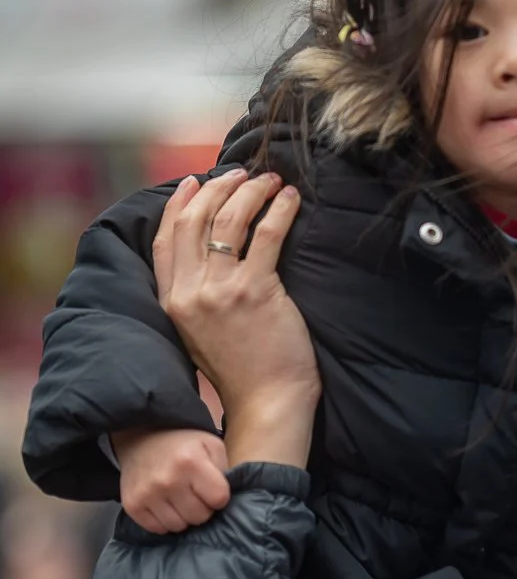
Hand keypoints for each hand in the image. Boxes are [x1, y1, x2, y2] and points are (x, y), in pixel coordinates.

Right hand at [113, 426, 232, 533]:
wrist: (141, 438)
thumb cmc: (184, 445)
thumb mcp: (211, 446)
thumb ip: (226, 471)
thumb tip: (230, 501)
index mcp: (190, 462)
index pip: (219, 499)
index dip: (219, 497)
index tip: (211, 489)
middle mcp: (167, 480)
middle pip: (199, 516)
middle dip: (202, 508)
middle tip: (194, 494)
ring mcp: (147, 493)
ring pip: (179, 526)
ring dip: (183, 516)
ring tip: (179, 498)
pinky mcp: (132, 504)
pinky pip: (158, 529)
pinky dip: (164, 521)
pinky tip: (164, 504)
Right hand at [152, 169, 319, 464]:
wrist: (266, 405)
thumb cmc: (243, 372)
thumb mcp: (200, 332)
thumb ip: (196, 295)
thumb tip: (210, 256)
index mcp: (171, 301)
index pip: (165, 239)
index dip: (179, 204)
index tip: (195, 182)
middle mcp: (190, 292)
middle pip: (195, 220)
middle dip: (218, 187)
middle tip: (241, 174)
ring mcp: (221, 290)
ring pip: (230, 219)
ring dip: (250, 191)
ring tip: (269, 180)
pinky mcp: (256, 291)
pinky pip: (267, 234)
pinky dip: (279, 209)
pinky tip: (289, 198)